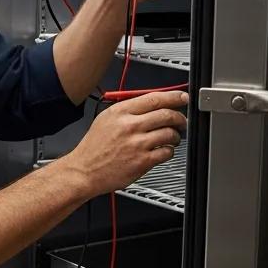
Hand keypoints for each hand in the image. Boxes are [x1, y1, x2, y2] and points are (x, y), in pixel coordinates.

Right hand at [67, 90, 188, 196]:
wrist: (84, 170)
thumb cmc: (94, 147)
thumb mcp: (106, 119)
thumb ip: (128, 110)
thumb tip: (153, 104)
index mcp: (120, 112)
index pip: (154, 98)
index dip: (174, 97)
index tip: (182, 98)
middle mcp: (129, 126)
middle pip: (166, 114)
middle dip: (179, 117)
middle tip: (181, 121)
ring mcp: (137, 144)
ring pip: (169, 133)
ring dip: (176, 135)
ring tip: (173, 138)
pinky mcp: (142, 161)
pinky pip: (166, 152)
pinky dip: (169, 151)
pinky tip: (163, 150)